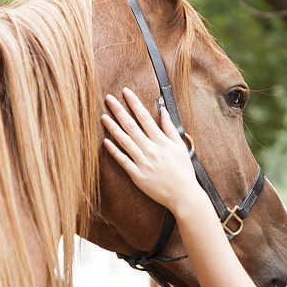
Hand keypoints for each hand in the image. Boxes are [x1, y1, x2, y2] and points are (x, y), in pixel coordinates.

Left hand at [101, 88, 203, 212]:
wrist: (183, 195)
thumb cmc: (183, 171)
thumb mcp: (180, 147)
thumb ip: (169, 129)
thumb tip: (163, 112)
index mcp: (161, 141)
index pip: (145, 117)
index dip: (134, 103)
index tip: (125, 92)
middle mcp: (151, 149)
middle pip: (131, 126)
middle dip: (119, 110)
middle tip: (108, 99)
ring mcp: (143, 162)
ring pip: (125, 141)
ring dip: (113, 128)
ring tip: (103, 116)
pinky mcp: (137, 175)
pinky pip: (123, 161)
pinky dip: (114, 151)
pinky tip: (105, 141)